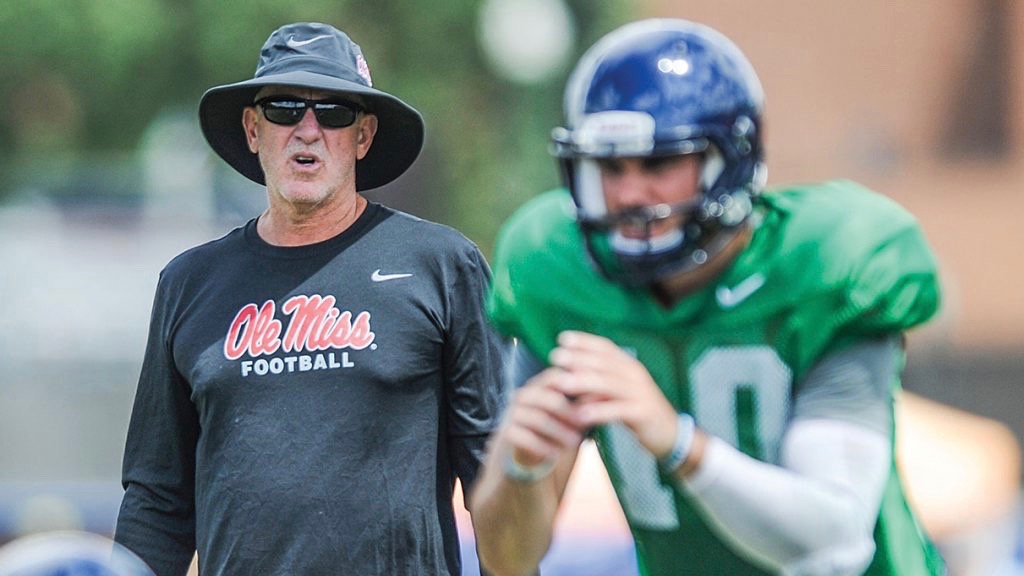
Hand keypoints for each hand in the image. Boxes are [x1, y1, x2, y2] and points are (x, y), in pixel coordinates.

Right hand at [498, 367, 586, 468]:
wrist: (528, 455)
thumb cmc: (555, 429)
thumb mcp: (570, 415)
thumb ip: (584, 404)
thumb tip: (606, 394)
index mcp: (539, 385)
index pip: (555, 377)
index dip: (574, 386)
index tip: (593, 399)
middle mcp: (524, 395)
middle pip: (547, 398)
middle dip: (568, 412)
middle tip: (585, 424)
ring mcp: (513, 413)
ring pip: (537, 419)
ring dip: (558, 431)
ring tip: (575, 442)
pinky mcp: (507, 432)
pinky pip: (524, 438)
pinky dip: (542, 446)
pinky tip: (556, 455)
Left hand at [548, 330, 678, 459]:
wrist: (670, 433)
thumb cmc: (637, 410)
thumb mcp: (617, 393)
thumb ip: (597, 384)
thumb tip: (569, 378)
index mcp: (629, 366)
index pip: (606, 347)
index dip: (585, 341)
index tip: (562, 338)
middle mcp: (635, 375)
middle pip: (604, 363)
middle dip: (578, 358)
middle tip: (555, 356)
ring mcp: (640, 393)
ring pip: (608, 384)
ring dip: (583, 382)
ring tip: (561, 383)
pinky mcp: (642, 413)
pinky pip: (617, 410)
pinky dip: (598, 411)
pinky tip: (580, 415)